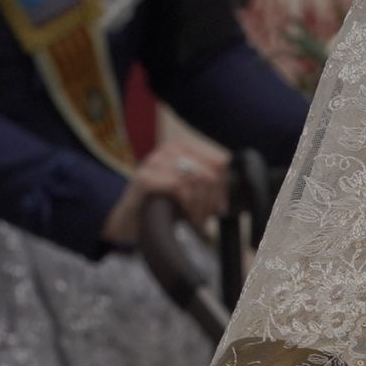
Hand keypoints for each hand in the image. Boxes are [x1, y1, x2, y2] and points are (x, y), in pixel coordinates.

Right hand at [102, 139, 225, 245]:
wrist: (130, 220)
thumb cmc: (166, 204)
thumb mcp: (193, 189)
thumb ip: (212, 181)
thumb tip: (235, 185)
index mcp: (184, 145)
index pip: (221, 160)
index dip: (224, 187)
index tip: (219, 206)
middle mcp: (169, 147)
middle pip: (212, 171)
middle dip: (212, 199)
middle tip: (205, 216)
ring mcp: (154, 160)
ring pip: (197, 178)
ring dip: (199, 205)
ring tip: (194, 218)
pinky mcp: (144, 178)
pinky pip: (178, 186)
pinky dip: (184, 204)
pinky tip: (181, 213)